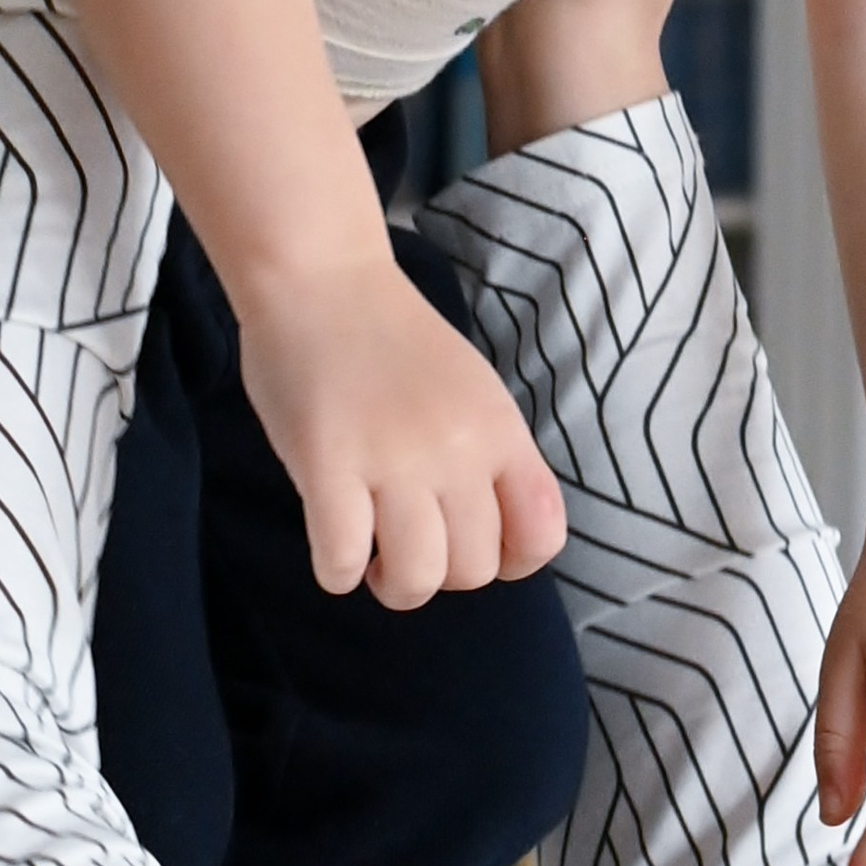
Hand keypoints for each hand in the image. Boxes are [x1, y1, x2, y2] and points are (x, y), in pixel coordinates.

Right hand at [238, 252, 566, 606]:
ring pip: (416, 580)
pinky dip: (337, 570)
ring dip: (392, 585)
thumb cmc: (394, 341)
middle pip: (473, 570)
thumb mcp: (473, 391)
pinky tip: (333, 543)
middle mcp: (457, 448)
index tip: (472, 544)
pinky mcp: (328, 466)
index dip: (511, 561)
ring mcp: (393, 459)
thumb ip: (489, 457)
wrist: (322, 280)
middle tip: (406, 543)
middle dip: (439, 574)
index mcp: (500, 430)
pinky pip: (342, 563)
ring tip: (373, 554)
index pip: (542, 536)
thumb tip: (491, 540)